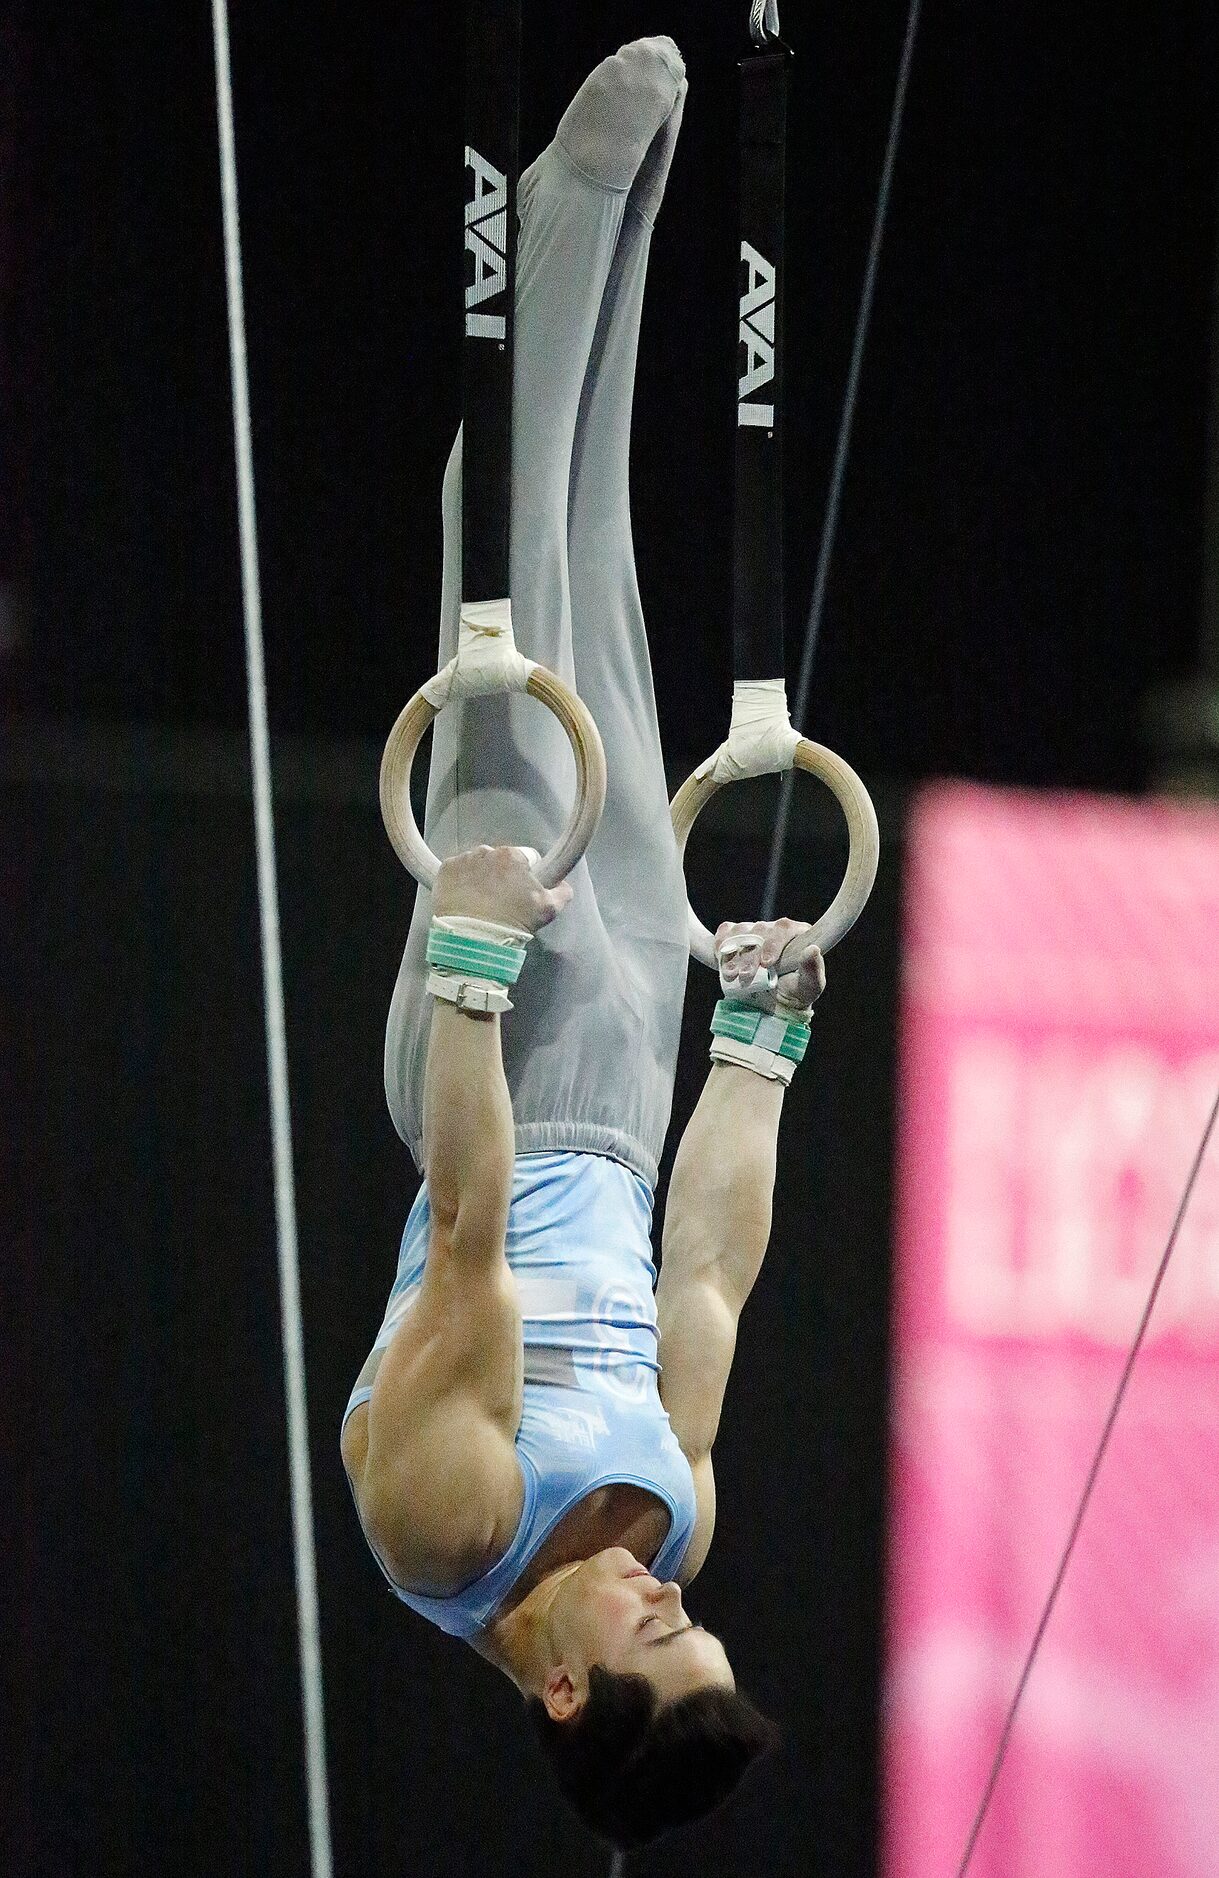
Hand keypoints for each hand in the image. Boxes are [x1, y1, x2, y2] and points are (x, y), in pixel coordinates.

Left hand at [432, 844, 573, 934]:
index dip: (528, 874)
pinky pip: (457, 870)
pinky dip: (461, 881)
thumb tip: (564, 885)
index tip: (523, 890)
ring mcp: (463, 859)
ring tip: (482, 900)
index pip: (527, 857)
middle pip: (500, 859)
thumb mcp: (548, 910)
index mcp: (514, 855)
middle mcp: (487, 850)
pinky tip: (466, 898)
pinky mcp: (444, 870)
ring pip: (478, 863)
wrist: (473, 940)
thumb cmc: (513, 923)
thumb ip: (562, 892)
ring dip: (482, 876)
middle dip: (503, 874)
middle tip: (503, 899)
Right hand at [714, 917, 825, 1011]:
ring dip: (733, 953)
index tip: (766, 963)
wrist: (771, 1005)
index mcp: (798, 934)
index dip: (773, 944)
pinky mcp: (737, 937)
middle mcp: (776, 929)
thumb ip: (813, 970)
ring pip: (741, 932)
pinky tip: (720, 958)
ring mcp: (755, 931)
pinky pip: (725, 932)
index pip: (784, 929)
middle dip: (750, 956)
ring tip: (730, 974)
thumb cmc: (795, 994)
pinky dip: (720, 944)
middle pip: (760, 931)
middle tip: (745, 976)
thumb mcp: (809, 987)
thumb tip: (812, 950)